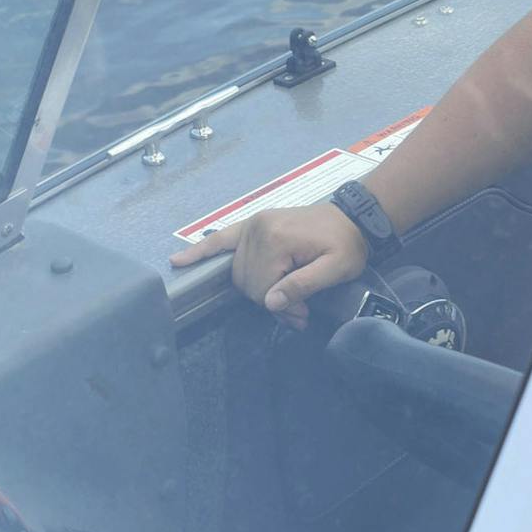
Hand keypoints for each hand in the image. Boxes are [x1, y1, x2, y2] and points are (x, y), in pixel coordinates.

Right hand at [169, 203, 367, 328]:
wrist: (353, 217)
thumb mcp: (336, 268)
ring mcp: (253, 226)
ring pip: (239, 274)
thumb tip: (270, 302)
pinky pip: (219, 239)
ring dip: (258, 291)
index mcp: (276, 239)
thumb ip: (303, 285)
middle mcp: (257, 229)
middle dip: (271, 301)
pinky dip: (199, 250)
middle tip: (299, 311)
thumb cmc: (348, 244)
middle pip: (249, 283)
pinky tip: (177, 260)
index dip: (282, 307)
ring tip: (287, 301)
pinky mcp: (252, 225)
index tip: (303, 314)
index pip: (262, 289)